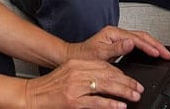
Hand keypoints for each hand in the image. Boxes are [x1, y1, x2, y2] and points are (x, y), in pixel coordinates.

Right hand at [24, 59, 142, 108]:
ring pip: (105, 86)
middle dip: (127, 82)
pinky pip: (96, 102)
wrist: (31, 96)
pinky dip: (110, 104)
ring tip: (134, 96)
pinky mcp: (72, 101)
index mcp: (77, 63)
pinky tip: (120, 106)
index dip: (122, 73)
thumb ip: (88, 73)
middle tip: (138, 88)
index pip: (105, 65)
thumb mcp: (70, 74)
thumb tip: (110, 79)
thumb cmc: (50, 87)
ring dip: (123, 92)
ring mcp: (75, 86)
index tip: (131, 80)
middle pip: (109, 74)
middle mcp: (77, 71)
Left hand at [66, 25, 169, 63]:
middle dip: (156, 44)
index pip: (136, 39)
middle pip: (142, 36)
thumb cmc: (83, 57)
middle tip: (167, 54)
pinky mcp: (118, 43)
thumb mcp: (99, 54)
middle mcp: (116, 33)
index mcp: (112, 33)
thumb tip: (131, 43)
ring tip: (164, 53)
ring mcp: (118, 37)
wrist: (72, 57)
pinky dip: (147, 47)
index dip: (149, 47)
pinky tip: (152, 52)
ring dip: (153, 45)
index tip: (158, 54)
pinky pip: (137, 43)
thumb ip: (116, 49)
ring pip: (141, 38)